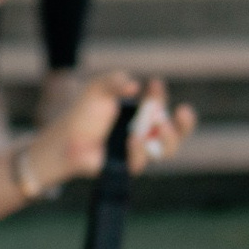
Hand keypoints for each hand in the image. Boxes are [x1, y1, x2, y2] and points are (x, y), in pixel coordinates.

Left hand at [30, 72, 197, 185]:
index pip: (160, 105)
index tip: (154, 83)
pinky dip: (139, 148)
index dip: (161, 95)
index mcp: (140, 114)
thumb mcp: (97, 90)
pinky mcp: (128, 166)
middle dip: (183, 123)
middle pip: (175, 131)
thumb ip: (114, 82)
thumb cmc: (82, 114)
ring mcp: (139, 151)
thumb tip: (134, 86)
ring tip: (160, 124)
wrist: (66, 139)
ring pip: (167, 149)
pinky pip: (141, 160)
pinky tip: (132, 138)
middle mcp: (145, 133)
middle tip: (180, 111)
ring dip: (169, 136)